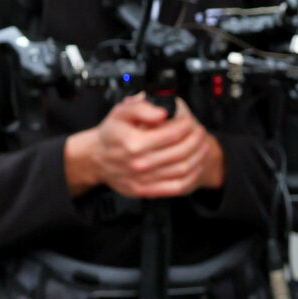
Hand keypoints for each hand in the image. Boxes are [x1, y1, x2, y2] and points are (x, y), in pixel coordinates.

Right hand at [63, 95, 225, 198]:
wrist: (95, 158)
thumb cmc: (111, 134)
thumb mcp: (121, 112)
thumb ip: (141, 108)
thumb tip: (162, 112)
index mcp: (134, 142)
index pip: (173, 133)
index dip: (187, 124)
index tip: (190, 119)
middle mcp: (139, 162)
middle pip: (182, 151)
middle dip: (196, 139)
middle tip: (200, 131)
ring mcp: (143, 179)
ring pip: (183, 169)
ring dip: (198, 156)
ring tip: (202, 145)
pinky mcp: (145, 190)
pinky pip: (177, 186)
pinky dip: (192, 176)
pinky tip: (195, 165)